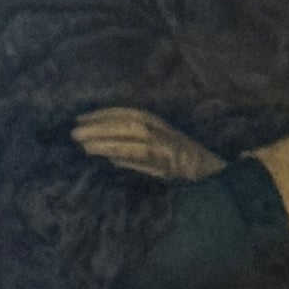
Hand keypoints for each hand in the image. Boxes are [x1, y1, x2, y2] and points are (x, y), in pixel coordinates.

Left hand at [71, 107, 223, 183]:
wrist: (215, 175)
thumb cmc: (185, 168)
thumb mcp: (157, 158)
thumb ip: (134, 157)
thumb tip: (109, 158)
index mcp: (157, 124)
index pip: (126, 113)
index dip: (102, 114)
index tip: (81, 119)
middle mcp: (160, 128)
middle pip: (124, 121)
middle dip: (98, 125)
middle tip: (73, 132)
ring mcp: (165, 142)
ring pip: (130, 134)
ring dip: (105, 138)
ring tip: (82, 143)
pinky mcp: (168, 157)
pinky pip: (141, 152)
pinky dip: (122, 152)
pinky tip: (105, 155)